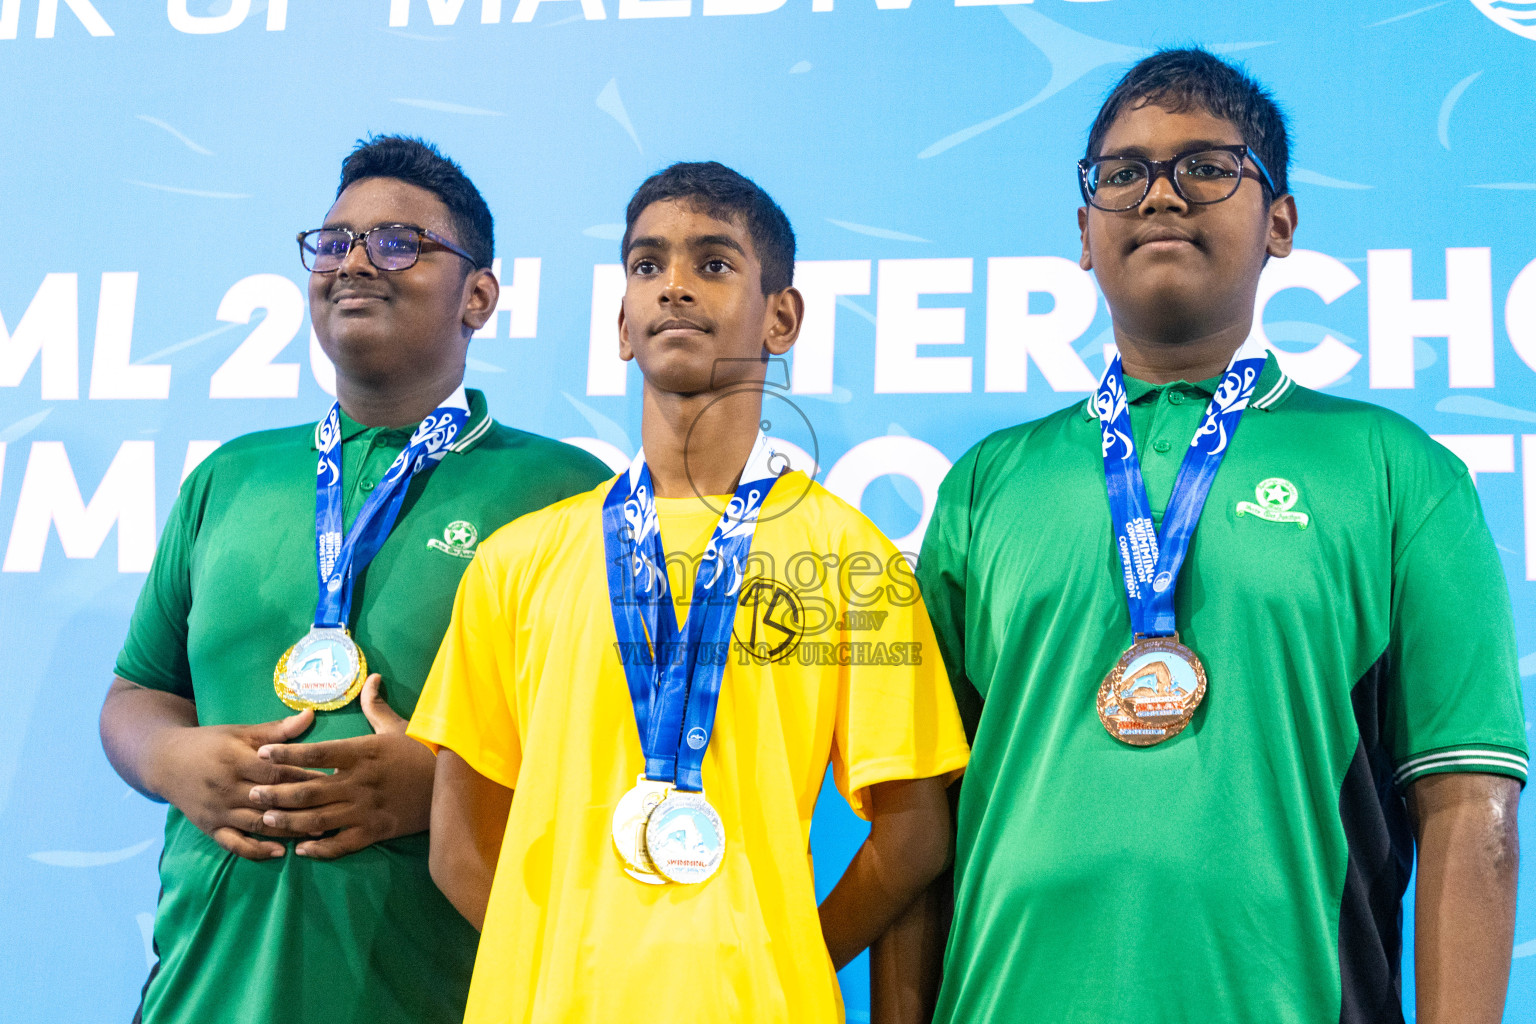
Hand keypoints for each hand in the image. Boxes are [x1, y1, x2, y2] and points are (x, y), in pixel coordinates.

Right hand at [151, 709, 322, 860]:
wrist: (165, 762)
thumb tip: (310, 714)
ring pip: (256, 824)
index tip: (332, 779)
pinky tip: (280, 852)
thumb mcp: (240, 732)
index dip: (303, 777)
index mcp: (236, 761)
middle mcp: (226, 789)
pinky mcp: (210, 828)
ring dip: (287, 830)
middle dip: (302, 806)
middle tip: (334, 809)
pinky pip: (234, 844)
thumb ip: (276, 730)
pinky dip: (256, 850)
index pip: (275, 772)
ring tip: (318, 832)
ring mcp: (218, 811)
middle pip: (269, 800)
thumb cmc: (210, 743)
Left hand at [248, 674, 435, 859]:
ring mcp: (366, 809)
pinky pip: (343, 843)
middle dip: (277, 792)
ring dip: (289, 821)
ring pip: (319, 819)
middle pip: (309, 789)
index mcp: (362, 753)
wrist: (452, 784)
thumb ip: (376, 706)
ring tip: (265, 820)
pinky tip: (302, 849)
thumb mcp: (399, 726)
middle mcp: (359, 782)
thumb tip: (370, 677)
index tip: (263, 753)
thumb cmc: (423, 751)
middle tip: (252, 792)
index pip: (317, 753)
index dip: (287, 754)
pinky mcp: (377, 831)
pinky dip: (321, 848)